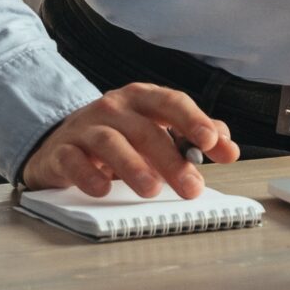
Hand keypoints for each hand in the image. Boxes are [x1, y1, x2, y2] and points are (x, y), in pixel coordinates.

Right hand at [18, 83, 239, 199]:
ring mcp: (85, 128)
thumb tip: (228, 148)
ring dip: (133, 167)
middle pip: (146, 130)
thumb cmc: (118, 135)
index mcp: (142, 99)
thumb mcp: (155, 128)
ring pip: (110, 142)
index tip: (211, 142)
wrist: (61, 142)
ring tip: (151, 190)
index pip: (172, 103)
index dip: (193, 121)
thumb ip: (193, 136)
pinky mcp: (61, 151)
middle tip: (191, 186)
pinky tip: (103, 189)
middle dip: (171, 159)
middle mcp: (114, 108)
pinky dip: (88, 175)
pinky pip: (73, 160)